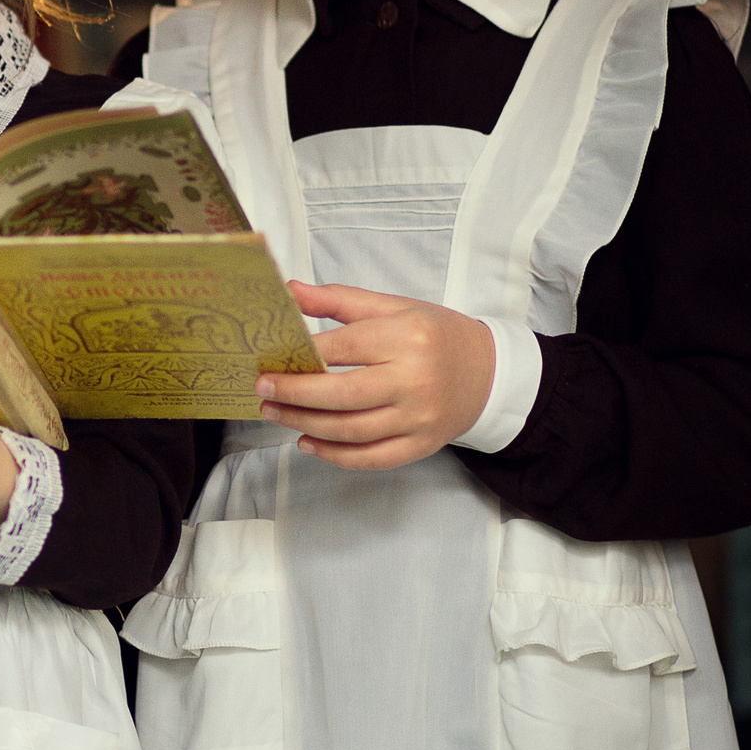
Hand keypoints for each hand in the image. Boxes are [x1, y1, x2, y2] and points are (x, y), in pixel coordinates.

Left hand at [255, 282, 495, 470]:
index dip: (304, 354)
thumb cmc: (435, 335)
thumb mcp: (394, 306)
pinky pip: (371, 458)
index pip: (345, 347)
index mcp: (407, 338)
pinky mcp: (421, 445)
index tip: (271, 357)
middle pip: (344, 394)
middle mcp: (414, 380)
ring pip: (352, 430)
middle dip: (296, 393)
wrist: (488, 372)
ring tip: (275, 412)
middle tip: (263, 389)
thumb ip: (340, 300)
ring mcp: (419, 418)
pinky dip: (335, 455)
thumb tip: (289, 291)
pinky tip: (307, 442)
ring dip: (306, 424)